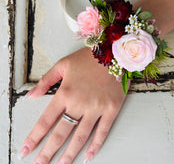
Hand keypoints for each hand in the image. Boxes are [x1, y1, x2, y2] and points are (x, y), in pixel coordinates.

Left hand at [19, 47, 125, 163]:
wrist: (112, 54)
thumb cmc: (87, 59)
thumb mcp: (62, 65)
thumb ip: (45, 81)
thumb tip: (30, 96)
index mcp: (65, 93)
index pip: (46, 120)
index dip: (34, 137)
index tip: (25, 150)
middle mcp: (79, 103)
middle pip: (61, 133)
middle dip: (48, 152)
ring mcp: (97, 108)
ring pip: (81, 136)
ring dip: (69, 153)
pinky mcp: (111, 109)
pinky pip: (103, 130)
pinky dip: (96, 144)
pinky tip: (89, 155)